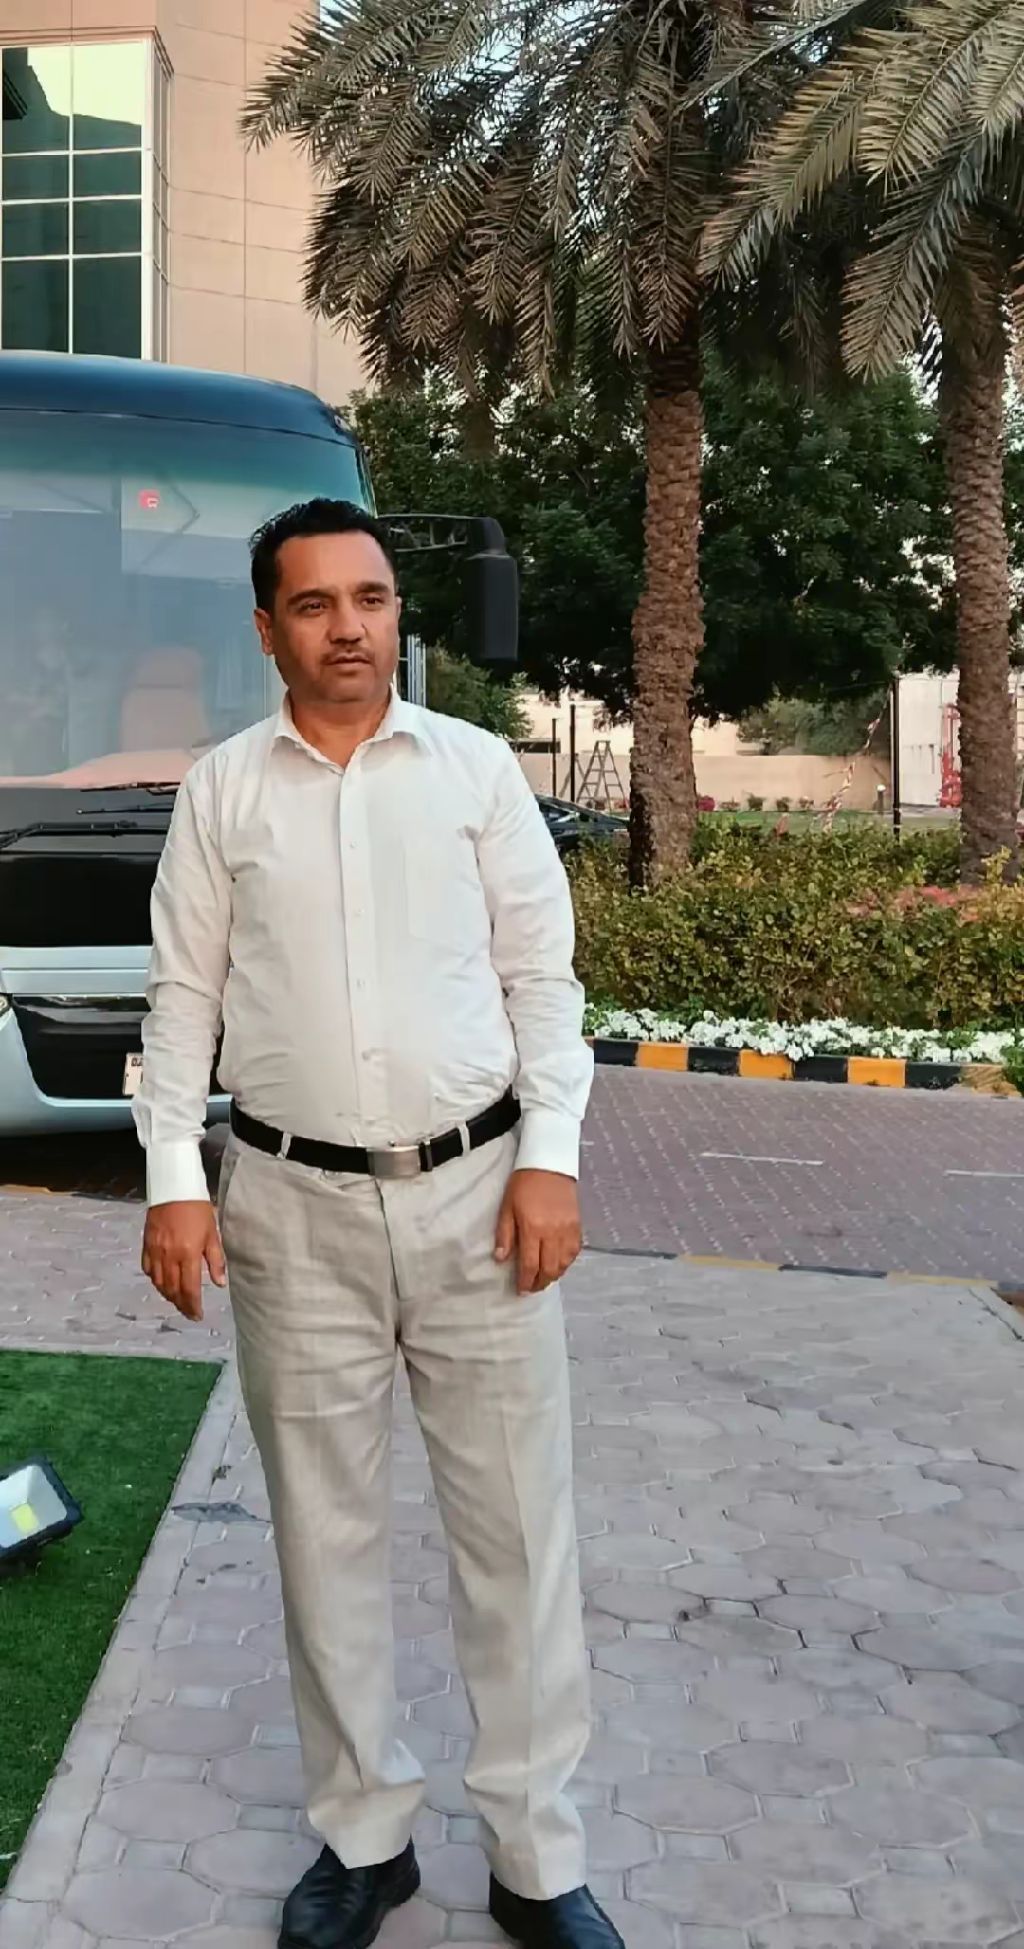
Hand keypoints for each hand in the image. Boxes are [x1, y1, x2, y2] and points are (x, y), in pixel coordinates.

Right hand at [142, 1200, 226, 1320]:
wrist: (174, 1187)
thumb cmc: (197, 1208)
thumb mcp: (212, 1233)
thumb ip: (216, 1260)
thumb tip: (220, 1283)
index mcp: (188, 1254)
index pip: (190, 1289)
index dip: (193, 1306)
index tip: (197, 1315)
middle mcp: (169, 1256)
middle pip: (173, 1290)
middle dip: (181, 1304)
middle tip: (189, 1312)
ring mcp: (155, 1251)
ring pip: (159, 1283)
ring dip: (168, 1295)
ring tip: (178, 1301)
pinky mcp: (146, 1245)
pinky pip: (148, 1270)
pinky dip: (155, 1280)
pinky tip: (162, 1283)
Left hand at [494, 1169, 581, 1294]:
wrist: (549, 1164)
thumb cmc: (523, 1184)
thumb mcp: (507, 1207)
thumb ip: (505, 1235)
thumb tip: (500, 1258)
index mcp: (533, 1228)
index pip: (530, 1265)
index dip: (525, 1281)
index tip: (521, 1290)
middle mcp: (553, 1233)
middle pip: (549, 1269)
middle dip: (540, 1283)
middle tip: (532, 1288)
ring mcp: (568, 1230)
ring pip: (564, 1264)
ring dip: (554, 1275)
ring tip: (544, 1278)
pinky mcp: (577, 1225)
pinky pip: (575, 1252)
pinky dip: (567, 1263)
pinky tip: (559, 1264)